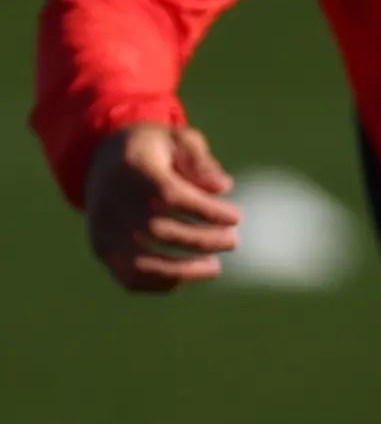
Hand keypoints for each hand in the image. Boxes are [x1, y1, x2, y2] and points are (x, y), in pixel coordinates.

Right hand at [84, 121, 240, 293]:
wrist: (103, 159)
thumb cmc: (153, 149)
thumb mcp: (178, 140)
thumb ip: (200, 161)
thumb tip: (223, 187)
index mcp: (132, 168)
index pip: (170, 195)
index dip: (205, 210)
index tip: (237, 217)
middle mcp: (111, 201)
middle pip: (158, 230)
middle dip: (202, 240)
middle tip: (233, 240)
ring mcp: (103, 228)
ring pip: (141, 262)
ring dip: (183, 271)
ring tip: (214, 267)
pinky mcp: (101, 248)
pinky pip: (129, 277)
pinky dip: (160, 284)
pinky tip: (186, 276)